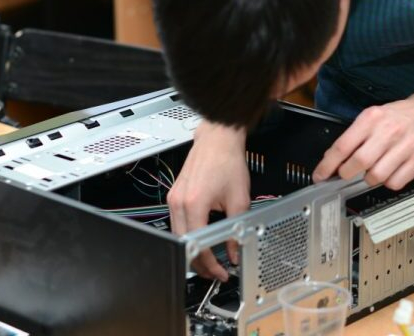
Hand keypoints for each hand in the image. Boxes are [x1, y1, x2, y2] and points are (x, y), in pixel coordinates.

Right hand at [167, 120, 249, 281]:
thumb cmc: (227, 161)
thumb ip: (236, 230)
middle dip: (199, 262)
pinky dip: (188, 235)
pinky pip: (177, 223)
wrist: (217, 140)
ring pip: (177, 235)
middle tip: (215, 271)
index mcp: (195, 203)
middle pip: (183, 244)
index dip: (210, 264)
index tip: (220, 272)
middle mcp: (179, 202)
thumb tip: (233, 251)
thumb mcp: (239, 200)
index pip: (197, 245)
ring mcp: (174, 198)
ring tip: (209, 258)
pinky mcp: (174, 196)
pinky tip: (201, 239)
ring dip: (192, 249)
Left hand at [313, 97, 413, 189]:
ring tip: (371, 170)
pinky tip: (389, 172)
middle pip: (358, 163)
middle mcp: (388, 131)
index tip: (319, 176)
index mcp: (371, 118)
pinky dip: (387, 182)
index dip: (327, 165)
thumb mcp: (371, 117)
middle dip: (346, 174)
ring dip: (368, 179)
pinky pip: (395, 183)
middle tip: (345, 174)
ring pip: (376, 177)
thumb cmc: (397, 117)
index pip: (342, 146)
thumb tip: (331, 158)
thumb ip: (352, 137)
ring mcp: (405, 146)